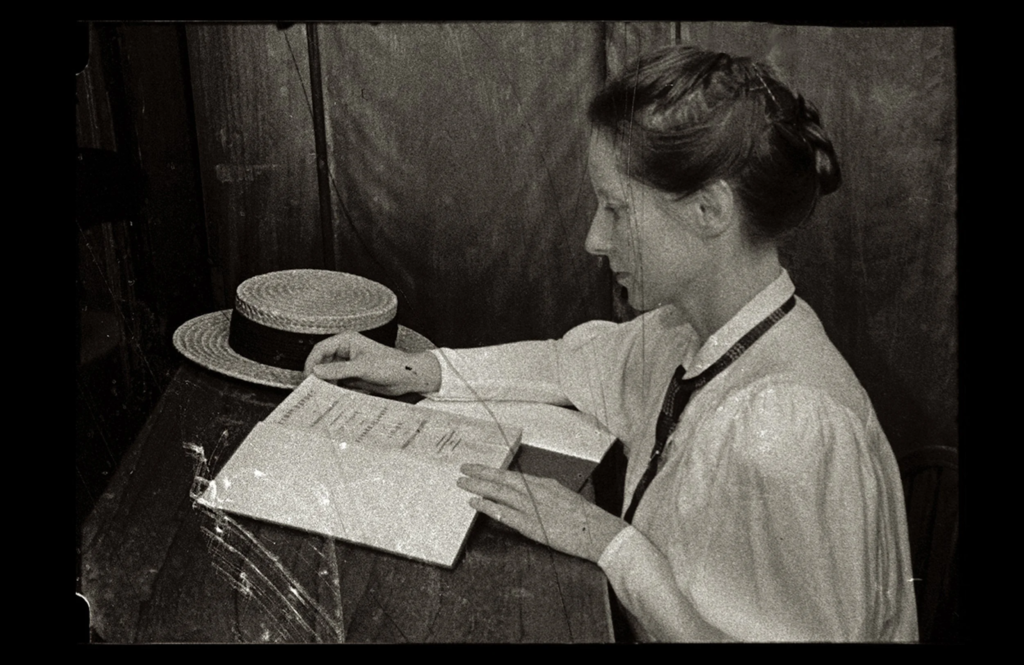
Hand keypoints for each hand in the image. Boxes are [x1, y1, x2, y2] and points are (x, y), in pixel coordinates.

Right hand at [303, 331, 441, 395]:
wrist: (408, 377)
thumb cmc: (391, 365)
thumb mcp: (362, 367)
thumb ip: (339, 370)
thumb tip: (317, 371)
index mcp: (346, 341)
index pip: (320, 349)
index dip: (311, 363)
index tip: (308, 378)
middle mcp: (346, 351)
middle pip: (322, 363)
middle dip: (317, 376)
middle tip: (313, 390)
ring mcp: (349, 365)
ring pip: (329, 375)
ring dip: (326, 385)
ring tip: (323, 396)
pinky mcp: (353, 377)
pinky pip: (338, 383)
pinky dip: (335, 390)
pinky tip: (334, 398)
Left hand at [457, 464, 626, 562]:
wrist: (598, 531)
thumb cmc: (586, 518)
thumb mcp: (565, 497)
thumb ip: (547, 494)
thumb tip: (532, 492)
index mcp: (545, 484)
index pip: (513, 475)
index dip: (494, 472)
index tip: (481, 468)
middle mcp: (536, 491)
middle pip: (503, 479)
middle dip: (481, 473)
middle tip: (464, 468)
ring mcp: (532, 507)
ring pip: (499, 493)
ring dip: (479, 487)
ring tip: (463, 483)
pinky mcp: (531, 524)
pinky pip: (503, 513)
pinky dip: (487, 506)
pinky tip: (475, 503)